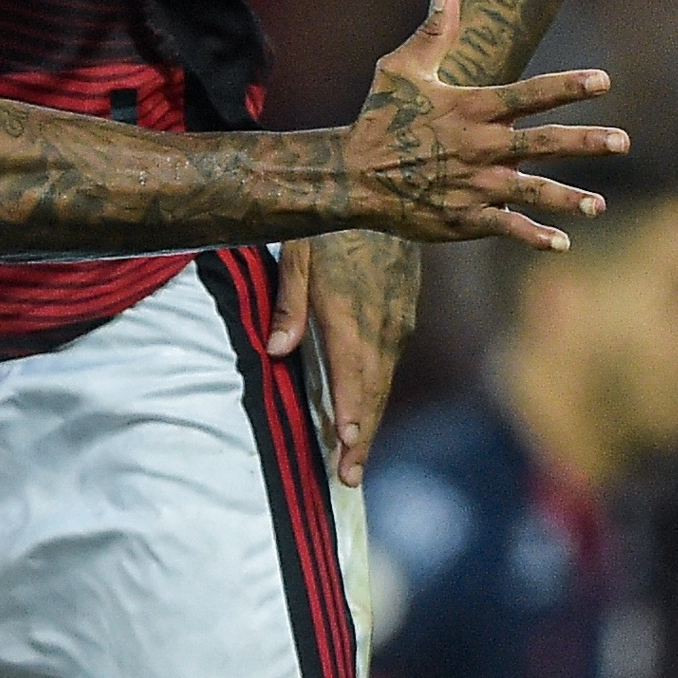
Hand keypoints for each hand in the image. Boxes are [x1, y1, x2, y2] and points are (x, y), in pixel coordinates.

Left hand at [269, 232, 418, 486]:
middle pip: (372, 391)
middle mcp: (380, 326)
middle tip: (348, 479)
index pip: (353, 374)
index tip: (346, 447)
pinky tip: (364, 415)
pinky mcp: (402, 317)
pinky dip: (376, 395)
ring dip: (369, 422)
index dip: (351, 412)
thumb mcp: (296, 254)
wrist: (384, 198)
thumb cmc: (330, 226)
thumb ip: (287, 304)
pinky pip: (388, 365)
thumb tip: (274, 353)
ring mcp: (397, 323)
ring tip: (354, 461)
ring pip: (383, 382)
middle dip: (361, 437)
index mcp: (351, 313)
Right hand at [337, 0, 620, 246]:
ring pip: (532, 190)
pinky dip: (534, 236)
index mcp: (469, 109)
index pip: (528, 94)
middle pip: (543, 142)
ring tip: (597, 205)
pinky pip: (506, 226)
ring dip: (568, 198)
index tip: (604, 81)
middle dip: (584, 142)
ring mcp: (475, 184)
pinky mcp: (464, 216)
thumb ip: (433, 33)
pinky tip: (561, 243)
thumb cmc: (379, 117)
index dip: (567, 87)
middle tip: (622, 141)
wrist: (352, 175)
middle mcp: (479, 146)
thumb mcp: (400, 70)